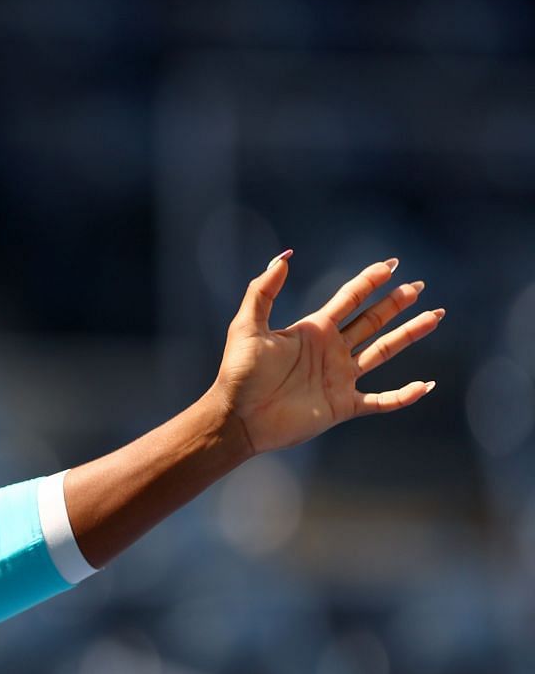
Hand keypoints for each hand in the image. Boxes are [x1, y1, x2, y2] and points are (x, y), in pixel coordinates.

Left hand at [208, 251, 443, 456]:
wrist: (239, 416)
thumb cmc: (240, 372)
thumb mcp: (247, 325)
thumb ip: (263, 291)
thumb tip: (283, 257)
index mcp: (313, 330)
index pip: (349, 299)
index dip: (369, 281)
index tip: (392, 265)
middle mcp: (331, 351)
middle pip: (371, 321)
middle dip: (395, 304)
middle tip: (419, 286)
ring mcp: (339, 378)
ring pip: (383, 352)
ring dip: (408, 335)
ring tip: (434, 317)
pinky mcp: (343, 406)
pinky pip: (382, 401)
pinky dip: (404, 396)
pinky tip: (426, 385)